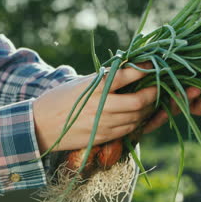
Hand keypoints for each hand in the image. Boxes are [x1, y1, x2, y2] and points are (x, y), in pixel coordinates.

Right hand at [33, 63, 200, 152]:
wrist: (39, 125)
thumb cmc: (62, 98)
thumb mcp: (82, 82)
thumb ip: (107, 78)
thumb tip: (133, 68)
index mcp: (94, 87)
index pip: (125, 75)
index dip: (144, 69)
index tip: (156, 64)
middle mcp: (101, 106)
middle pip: (139, 102)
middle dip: (154, 94)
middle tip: (161, 86)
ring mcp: (103, 124)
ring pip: (138, 117)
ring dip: (150, 109)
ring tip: (155, 100)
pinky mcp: (104, 137)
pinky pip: (130, 130)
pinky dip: (141, 122)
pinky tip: (144, 115)